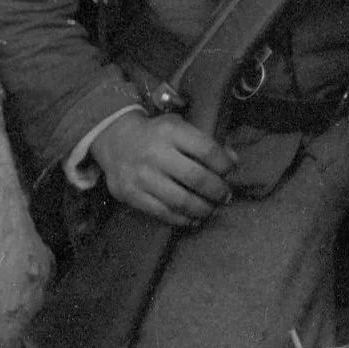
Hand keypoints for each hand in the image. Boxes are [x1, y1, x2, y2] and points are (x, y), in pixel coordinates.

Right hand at [90, 111, 237, 225]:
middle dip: (217, 190)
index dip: (224, 164)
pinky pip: (162, 213)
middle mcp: (155, 153)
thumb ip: (205, 142)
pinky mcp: (130, 195)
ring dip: (203, 209)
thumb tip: (233, 161)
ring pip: (181, 200)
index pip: (207, 150)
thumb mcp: (180, 127)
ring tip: (212, 209)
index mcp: (171, 131)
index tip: (231, 171)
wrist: (115, 141)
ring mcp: (141, 176)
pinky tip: (193, 218)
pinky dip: (182, 219)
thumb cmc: (156, 134)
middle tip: (226, 196)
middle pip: (196, 178)